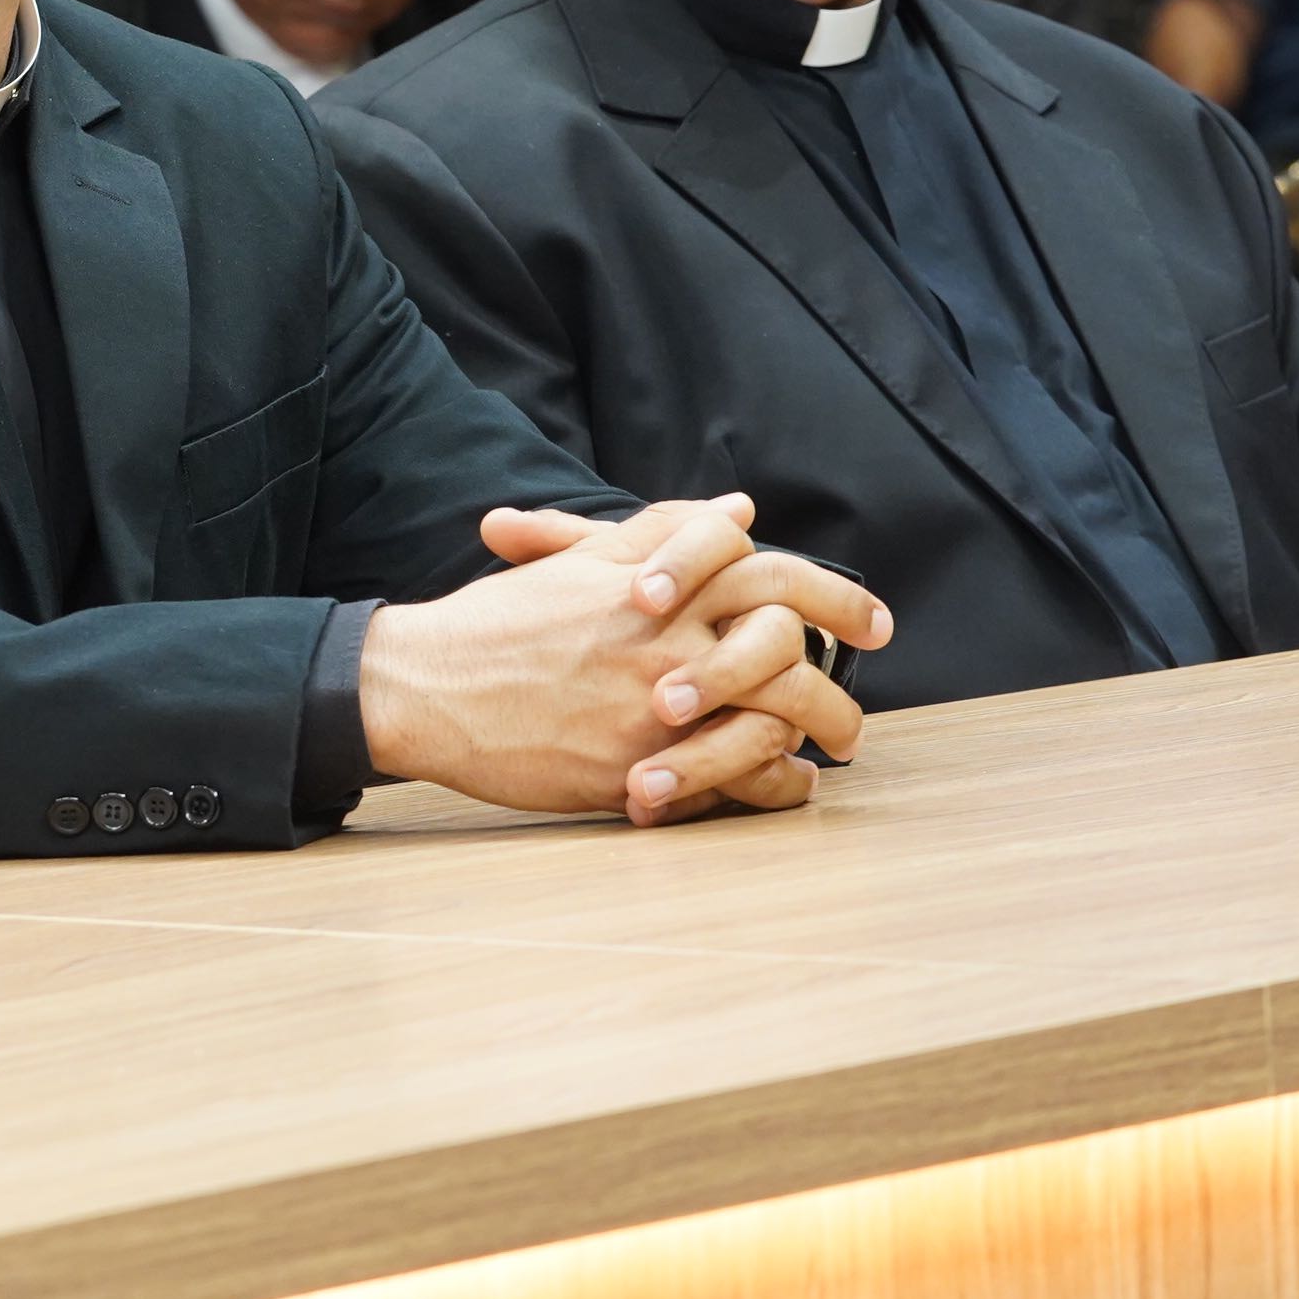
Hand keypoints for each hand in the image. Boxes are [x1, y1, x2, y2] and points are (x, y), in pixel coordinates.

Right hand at [362, 499, 888, 825]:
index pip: (774, 575)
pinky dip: (771, 786)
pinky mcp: (637, 766)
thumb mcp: (578, 561)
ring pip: (775, 717)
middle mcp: (667, 639)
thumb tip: (739, 513)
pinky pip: (734, 782)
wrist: (425, 686)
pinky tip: (785, 784)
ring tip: (835, 745)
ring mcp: (655, 706)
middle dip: (842, 678)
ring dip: (818, 732)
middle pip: (792, 649)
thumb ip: (662, 532)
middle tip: (860, 703)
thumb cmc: (497, 623)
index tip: (874, 621)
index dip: (837, 596)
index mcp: (658, 584)